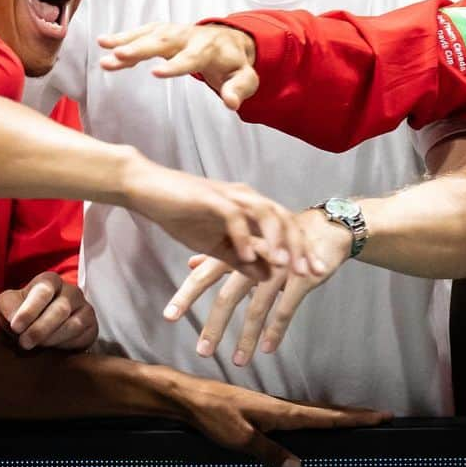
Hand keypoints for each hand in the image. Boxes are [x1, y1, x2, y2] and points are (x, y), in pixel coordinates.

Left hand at [0, 271, 97, 350]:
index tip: (16, 327)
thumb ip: (7, 306)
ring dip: (52, 339)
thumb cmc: (23, 313)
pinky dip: (66, 345)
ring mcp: (84, 308)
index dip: (30, 309)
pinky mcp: (92, 326)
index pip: (44, 290)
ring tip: (37, 346)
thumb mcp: (8, 305)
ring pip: (74, 324)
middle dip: (40, 328)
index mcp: (50, 281)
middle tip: (24, 343)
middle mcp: (71, 291)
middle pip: (61, 309)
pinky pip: (83, 336)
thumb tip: (15, 319)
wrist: (40, 328)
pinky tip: (53, 348)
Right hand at [99, 21, 258, 109]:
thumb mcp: (245, 78)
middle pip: (163, 41)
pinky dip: (125, 38)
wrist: (230, 40)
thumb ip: (239, 89)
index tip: (155, 73)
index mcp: (209, 49)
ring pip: (149, 34)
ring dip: (126, 40)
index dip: (175, 66)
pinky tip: (105, 46)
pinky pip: (143, 34)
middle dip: (140, 48)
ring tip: (102, 46)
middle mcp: (189, 36)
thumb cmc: (235, 63)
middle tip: (117, 55)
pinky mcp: (165, 32)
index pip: (191, 59)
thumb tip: (231, 103)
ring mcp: (175, 32)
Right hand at [124, 154, 320, 281]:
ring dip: (277, 240)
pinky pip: (233, 217)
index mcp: (249, 207)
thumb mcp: (215, 245)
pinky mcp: (210, 198)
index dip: (303, 249)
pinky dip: (243, 236)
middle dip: (299, 246)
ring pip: (265, 213)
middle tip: (311, 273)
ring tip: (286, 266)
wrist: (148, 189)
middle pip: (283, 218)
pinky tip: (247, 257)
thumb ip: (241, 259)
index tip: (317, 273)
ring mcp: (229, 196)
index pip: (285, 226)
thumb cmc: (180, 214)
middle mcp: (245, 197)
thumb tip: (268, 277)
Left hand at [164, 208, 351, 362]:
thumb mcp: (250, 240)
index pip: (205, 274)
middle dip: (214, 326)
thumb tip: (190, 264)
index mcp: (238, 249)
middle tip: (202, 351)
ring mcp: (278, 268)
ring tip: (237, 362)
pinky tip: (267, 350)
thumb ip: (220, 252)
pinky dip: (275, 332)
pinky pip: (284, 310)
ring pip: (256, 309)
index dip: (186, 295)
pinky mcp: (299, 278)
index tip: (169, 316)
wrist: (325, 228)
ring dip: (246, 338)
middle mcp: (255, 258)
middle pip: (228, 296)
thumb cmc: (281, 236)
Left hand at [165, 368, 390, 466]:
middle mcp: (280, 406)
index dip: (352, 417)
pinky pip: (298, 415)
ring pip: (312, 412)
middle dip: (352, 414)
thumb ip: (270, 453)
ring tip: (356, 419)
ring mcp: (272, 408)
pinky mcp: (261, 411)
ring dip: (336, 414)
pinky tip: (316, 422)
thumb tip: (298, 466)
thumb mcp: (240, 439)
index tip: (379, 414)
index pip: (324, 416)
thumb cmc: (213, 415)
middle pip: (324, 411)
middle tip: (379, 415)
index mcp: (280, 411)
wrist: (189, 397)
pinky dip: (316, 417)